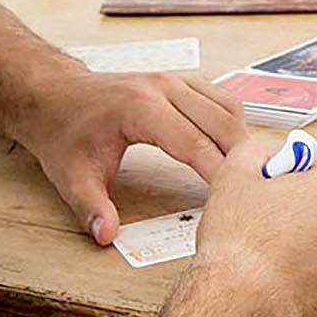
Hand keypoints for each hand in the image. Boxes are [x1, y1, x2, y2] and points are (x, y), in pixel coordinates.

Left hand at [21, 69, 248, 245]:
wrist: (57, 96)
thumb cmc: (66, 134)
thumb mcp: (70, 176)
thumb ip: (91, 207)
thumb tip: (107, 236)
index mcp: (140, 108)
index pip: (193, 143)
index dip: (219, 172)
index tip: (238, 198)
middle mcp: (164, 88)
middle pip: (221, 121)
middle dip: (242, 156)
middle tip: (259, 189)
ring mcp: (176, 81)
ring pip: (228, 107)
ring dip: (242, 138)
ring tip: (252, 172)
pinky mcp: (182, 83)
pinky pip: (221, 100)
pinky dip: (233, 125)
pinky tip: (235, 150)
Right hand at [192, 137, 316, 316]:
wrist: (241, 304)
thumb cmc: (243, 246)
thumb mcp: (235, 172)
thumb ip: (255, 150)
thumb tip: (264, 153)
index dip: (287, 172)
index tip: (271, 186)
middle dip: (301, 201)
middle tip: (268, 214)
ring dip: (307, 232)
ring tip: (272, 244)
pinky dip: (310, 262)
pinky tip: (282, 266)